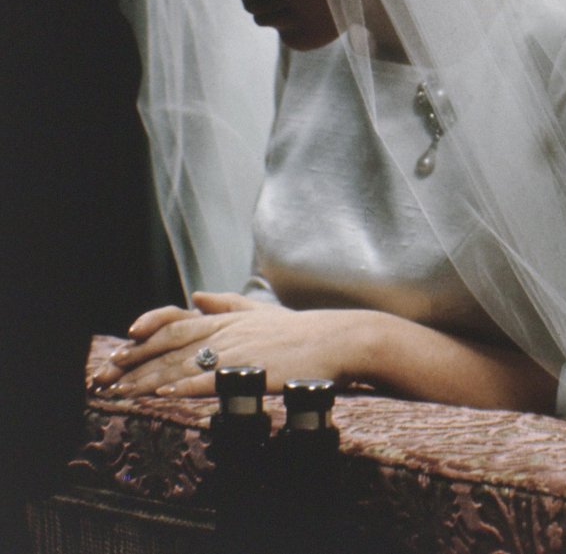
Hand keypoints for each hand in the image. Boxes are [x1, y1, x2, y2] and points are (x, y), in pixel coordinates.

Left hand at [91, 292, 354, 396]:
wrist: (337, 341)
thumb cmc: (302, 332)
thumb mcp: (261, 311)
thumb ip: (227, 303)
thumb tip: (197, 295)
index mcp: (227, 319)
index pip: (176, 323)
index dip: (146, 333)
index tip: (121, 347)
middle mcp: (227, 332)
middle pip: (170, 345)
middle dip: (134, 363)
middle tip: (103, 377)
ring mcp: (238, 352)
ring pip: (183, 365)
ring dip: (148, 380)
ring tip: (120, 392)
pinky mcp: (251, 373)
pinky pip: (212, 381)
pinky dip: (186, 387)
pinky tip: (165, 395)